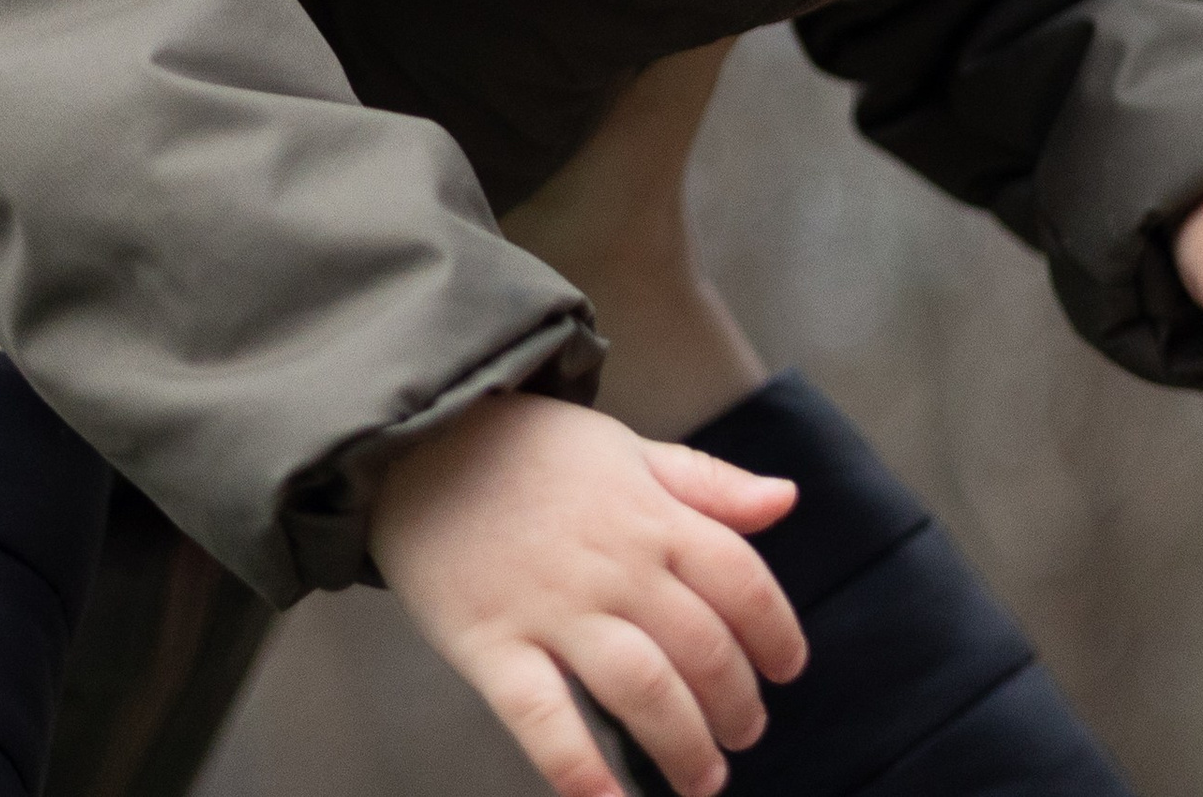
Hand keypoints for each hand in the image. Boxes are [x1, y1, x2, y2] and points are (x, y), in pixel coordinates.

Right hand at [370, 390, 803, 796]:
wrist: (416, 440)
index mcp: (650, 513)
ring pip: (643, 692)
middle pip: (702, 650)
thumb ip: (705, 480)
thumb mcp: (623, 445)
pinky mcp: (491, 645)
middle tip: (741, 736)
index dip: (777, 633)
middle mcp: (613, 564)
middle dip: (736, 706)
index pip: (742, 581)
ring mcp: (551, 608)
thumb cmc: (527, 447)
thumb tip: (785, 501)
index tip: (786, 670)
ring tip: (703, 779)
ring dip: (685, 747)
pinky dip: (583, 773)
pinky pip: (545, 721)